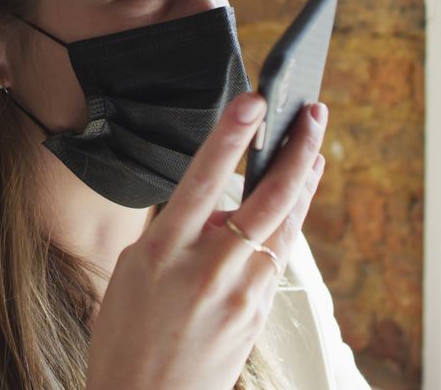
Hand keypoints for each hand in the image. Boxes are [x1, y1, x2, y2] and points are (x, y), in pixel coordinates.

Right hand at [85, 94, 327, 389]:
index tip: (254, 102)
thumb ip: (173, 235)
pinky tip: (291, 205)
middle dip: (296, 150)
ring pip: (284, 225)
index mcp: (162, 251)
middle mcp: (207, 268)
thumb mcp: (130, 273)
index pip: (205, 180)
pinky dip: (285, 225)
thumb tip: (214, 211)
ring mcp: (239, 292)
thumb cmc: (126, 339)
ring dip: (302, 182)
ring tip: (313, 150)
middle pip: (267, 199)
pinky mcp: (256, 313)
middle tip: (313, 114)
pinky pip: (276, 258)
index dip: (231, 137)